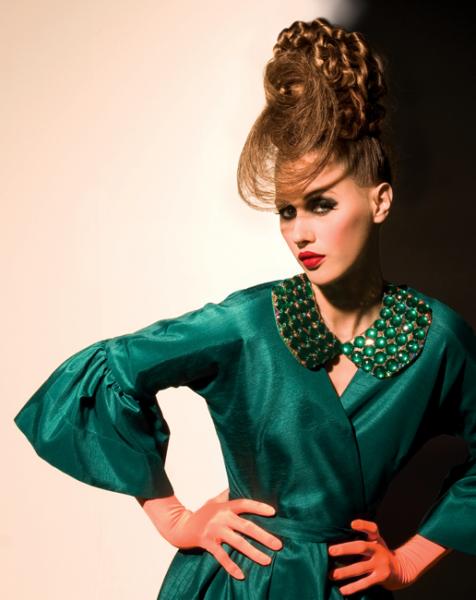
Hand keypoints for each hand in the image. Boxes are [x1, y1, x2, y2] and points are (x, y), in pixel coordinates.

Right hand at [164, 488, 283, 579]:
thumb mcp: (214, 501)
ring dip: (253, 553)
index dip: (258, 507)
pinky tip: (241, 574)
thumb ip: (227, 495)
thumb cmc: (201, 513)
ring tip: (267, 560)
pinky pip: (222, 556)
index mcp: (225, 506)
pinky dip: (231, 566)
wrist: (181, 526)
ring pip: (237, 542)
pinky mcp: (207, 543)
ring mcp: (214, 531)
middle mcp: (221, 517)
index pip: (244, 504)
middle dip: (263, 536)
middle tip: (278, 545)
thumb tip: (239, 483)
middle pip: (246, 526)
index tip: (273, 512)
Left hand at [327, 519, 404, 594]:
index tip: (352, 524)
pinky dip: (353, 587)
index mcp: (376, 538)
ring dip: (344, 572)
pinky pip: (365, 583)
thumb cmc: (378, 552)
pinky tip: (342, 589)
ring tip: (332, 574)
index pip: (372, 528)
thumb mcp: (374, 541)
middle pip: (361, 547)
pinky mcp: (381, 577)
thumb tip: (335, 539)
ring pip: (360, 567)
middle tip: (330, 551)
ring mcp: (381, 564)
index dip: (362, 525)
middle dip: (345, 549)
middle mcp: (379, 549)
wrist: (399, 569)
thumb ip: (360, 537)